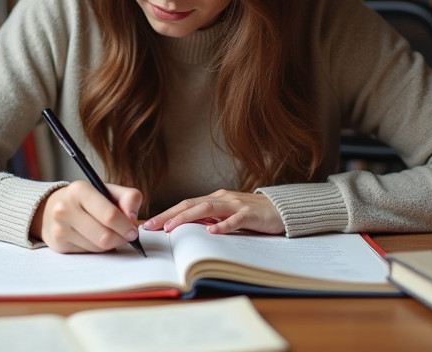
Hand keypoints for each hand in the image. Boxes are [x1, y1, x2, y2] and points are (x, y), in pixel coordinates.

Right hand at [30, 181, 141, 253]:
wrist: (51, 208)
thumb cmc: (86, 199)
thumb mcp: (108, 190)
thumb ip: (129, 197)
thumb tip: (133, 217)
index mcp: (79, 190)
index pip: (110, 215)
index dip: (126, 226)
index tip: (133, 230)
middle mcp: (65, 209)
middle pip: (105, 236)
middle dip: (121, 239)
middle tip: (126, 236)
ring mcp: (59, 228)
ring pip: (98, 248)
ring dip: (110, 244)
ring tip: (109, 233)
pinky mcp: (58, 245)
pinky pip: (88, 253)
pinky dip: (97, 248)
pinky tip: (94, 238)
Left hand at [143, 189, 283, 234]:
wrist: (282, 209)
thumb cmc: (252, 214)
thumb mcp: (227, 215)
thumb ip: (210, 219)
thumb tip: (185, 229)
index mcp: (214, 199)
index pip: (185, 204)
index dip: (167, 213)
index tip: (149, 224)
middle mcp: (222, 199)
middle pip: (190, 204)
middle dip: (169, 215)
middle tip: (150, 226)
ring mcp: (236, 205)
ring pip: (207, 209)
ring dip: (187, 217)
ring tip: (171, 227)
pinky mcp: (250, 215)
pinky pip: (234, 220)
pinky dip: (222, 225)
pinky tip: (211, 231)